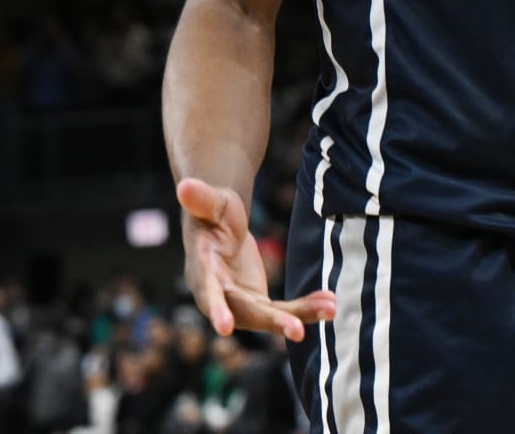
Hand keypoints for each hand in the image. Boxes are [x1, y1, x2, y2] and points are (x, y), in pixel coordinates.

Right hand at [177, 177, 335, 341]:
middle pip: (245, 312)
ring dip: (299, 316)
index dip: (216, 309)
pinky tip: (329, 302)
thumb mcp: (211, 203)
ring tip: (330, 309)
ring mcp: (239, 302)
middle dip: (272, 321)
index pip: (208, 291)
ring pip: (269, 316)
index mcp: (203, 269)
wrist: (221, 225)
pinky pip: (282, 310)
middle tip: (297, 330)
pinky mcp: (256, 303)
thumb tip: (184, 185)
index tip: (224, 329)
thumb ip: (200, 199)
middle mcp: (219, 293)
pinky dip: (306, 307)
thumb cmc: (213, 211)